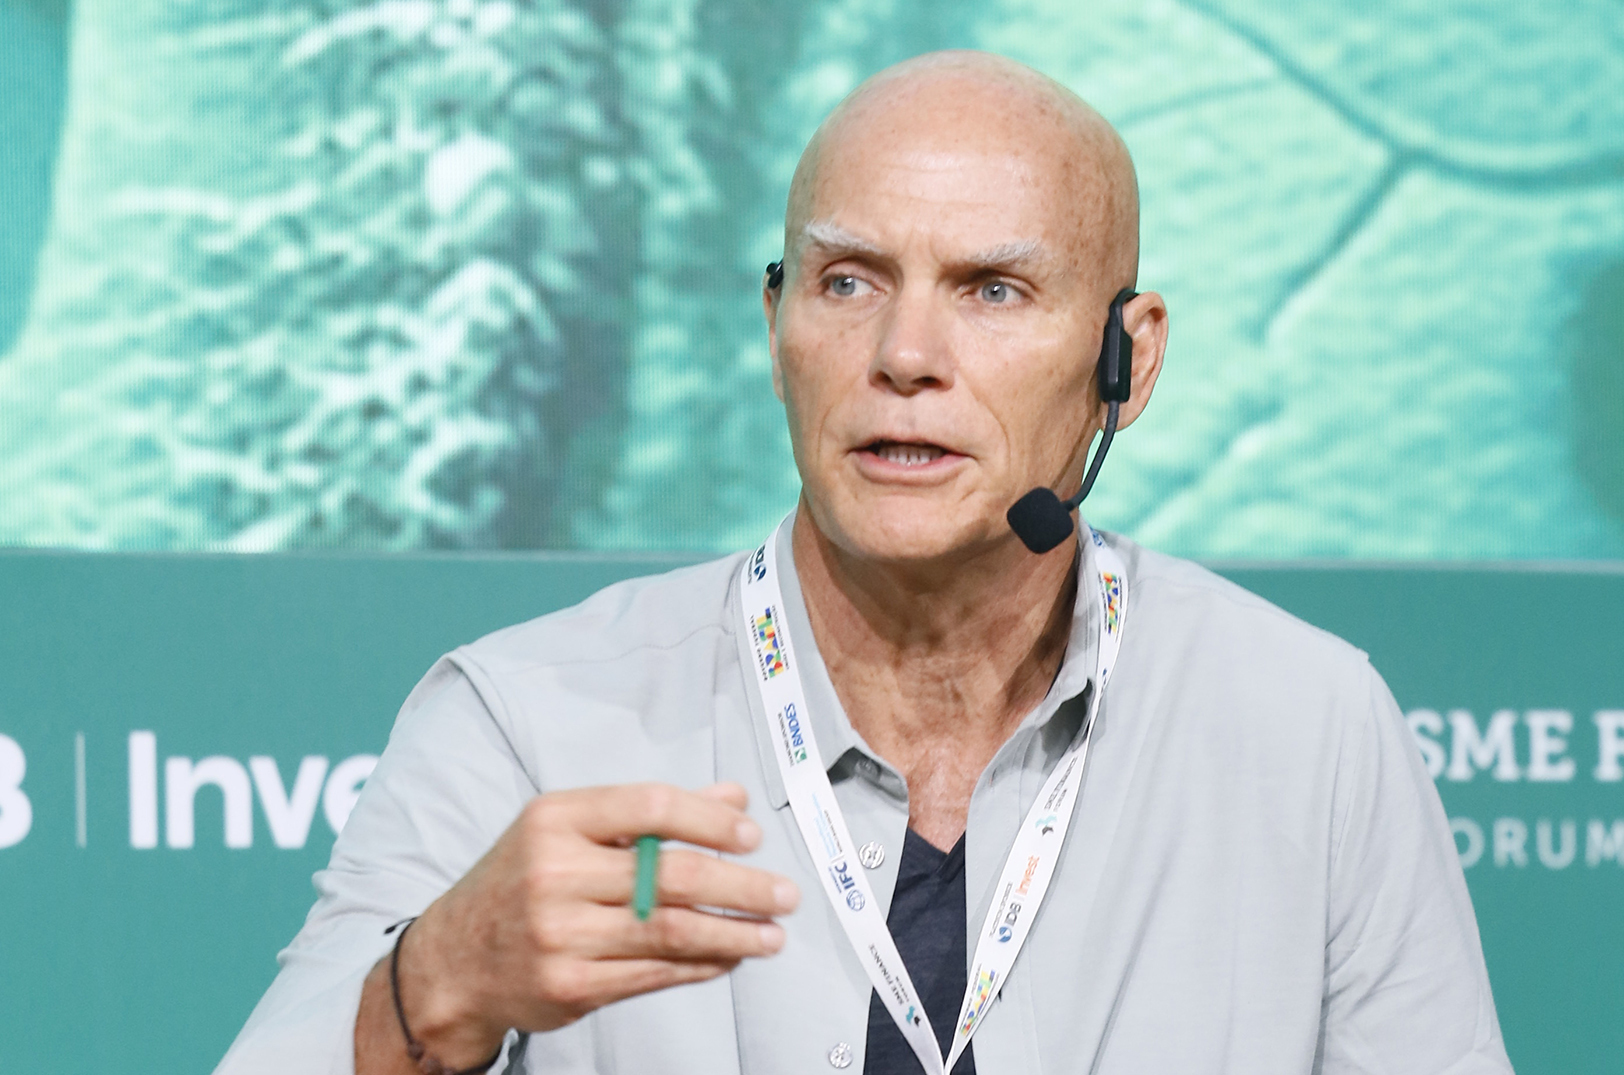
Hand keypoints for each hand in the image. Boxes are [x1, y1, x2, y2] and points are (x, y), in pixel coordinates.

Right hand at [356, 782, 797, 1071]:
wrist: (453, 962)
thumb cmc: (520, 883)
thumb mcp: (568, 830)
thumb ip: (649, 814)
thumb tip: (732, 800)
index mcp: (555, 819)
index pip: (649, 806)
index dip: (709, 820)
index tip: (750, 836)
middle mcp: (555, 873)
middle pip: (670, 874)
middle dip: (741, 885)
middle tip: (783, 893)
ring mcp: (561, 933)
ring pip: (671, 930)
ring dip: (734, 933)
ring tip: (772, 933)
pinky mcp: (571, 985)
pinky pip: (655, 972)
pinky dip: (702, 965)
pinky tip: (729, 957)